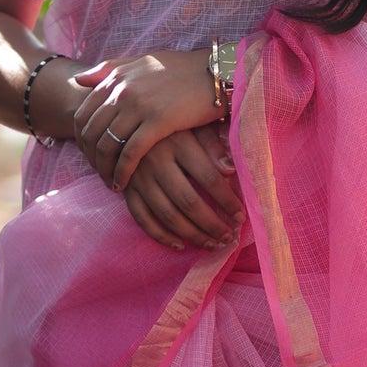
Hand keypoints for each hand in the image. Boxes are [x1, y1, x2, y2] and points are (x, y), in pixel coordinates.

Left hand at [73, 49, 222, 188]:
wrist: (215, 71)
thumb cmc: (182, 69)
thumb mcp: (142, 62)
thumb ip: (110, 69)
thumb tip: (79, 79)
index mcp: (116, 77)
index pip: (83, 114)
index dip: (81, 140)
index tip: (89, 156)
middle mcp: (122, 90)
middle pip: (91, 133)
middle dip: (90, 158)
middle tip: (98, 173)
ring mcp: (139, 105)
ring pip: (107, 145)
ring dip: (104, 169)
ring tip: (110, 182)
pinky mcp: (158, 121)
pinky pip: (130, 153)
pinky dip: (122, 172)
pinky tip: (123, 183)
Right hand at [123, 123, 244, 250]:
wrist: (128, 121)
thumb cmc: (172, 124)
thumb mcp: (194, 124)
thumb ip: (214, 144)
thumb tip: (232, 170)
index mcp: (178, 143)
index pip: (209, 178)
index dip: (227, 201)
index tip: (241, 216)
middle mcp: (156, 161)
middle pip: (188, 201)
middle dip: (212, 224)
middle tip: (229, 238)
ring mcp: (138, 177)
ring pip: (167, 215)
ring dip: (192, 234)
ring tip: (212, 244)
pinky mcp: (126, 189)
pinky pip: (142, 219)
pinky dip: (161, 236)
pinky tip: (180, 245)